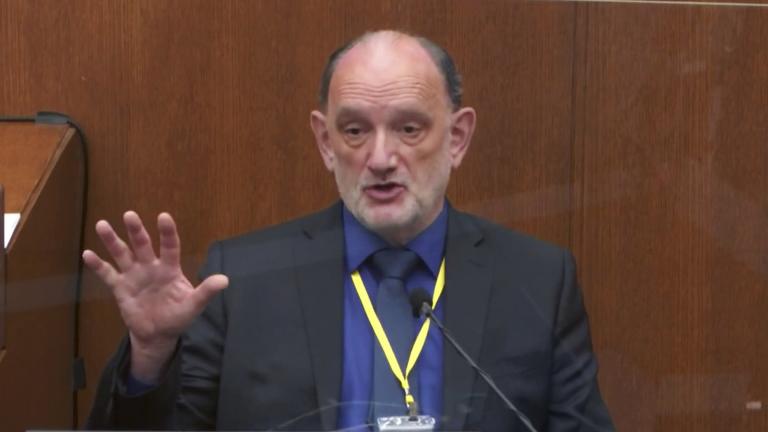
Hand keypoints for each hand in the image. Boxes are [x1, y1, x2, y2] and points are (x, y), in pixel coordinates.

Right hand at [82, 211, 227, 382]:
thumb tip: (225, 280)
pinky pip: (108, 274)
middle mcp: (151, 267)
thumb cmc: (178, 317)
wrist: (158, 335)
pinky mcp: (121, 288)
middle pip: (143, 245)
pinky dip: (98, 265)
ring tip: (102, 225)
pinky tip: (87, 254)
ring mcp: (134, 276)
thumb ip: (206, 292)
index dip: (167, 232)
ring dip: (112, 241)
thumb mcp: (193, 306)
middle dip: (136, 231)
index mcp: (170, 269)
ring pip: (122, 254)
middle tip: (129, 215)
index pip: (169, 247)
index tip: (163, 216)